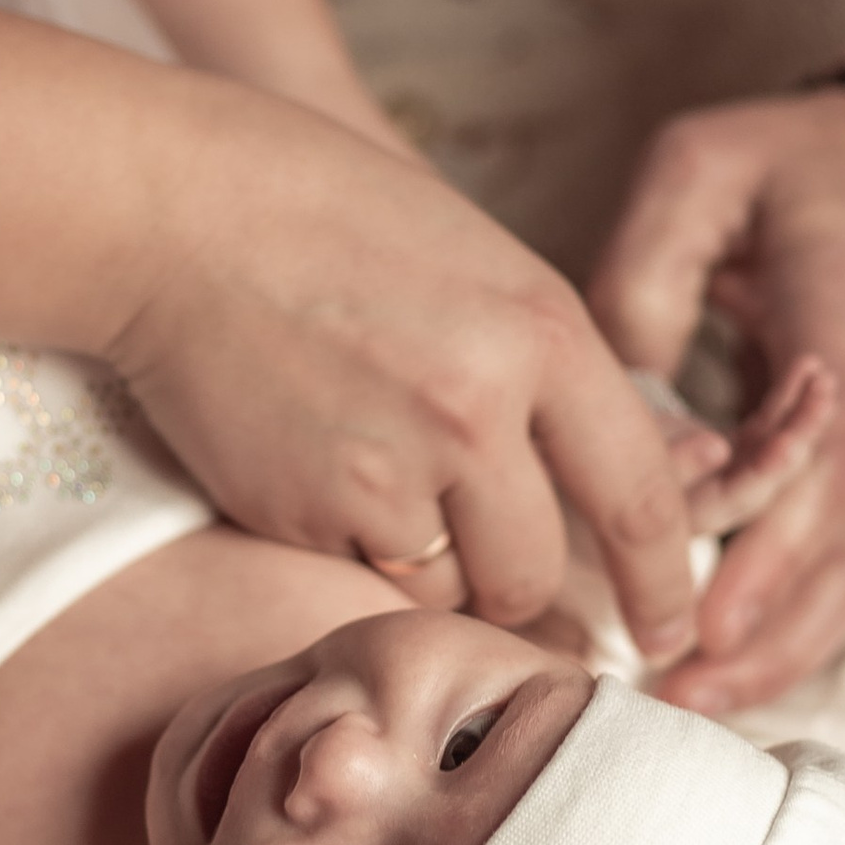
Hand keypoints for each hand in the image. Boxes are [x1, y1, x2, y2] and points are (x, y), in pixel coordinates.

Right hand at [112, 101, 703, 661]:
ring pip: (445, 588)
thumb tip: (616, 471)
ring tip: (369, 466)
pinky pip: (358, 572)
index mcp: (542, 334)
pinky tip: (312, 459)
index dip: (664, 582)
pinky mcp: (302, 511)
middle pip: (534, 571)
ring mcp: (386, 471)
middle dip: (514, 580)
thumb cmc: (326, 215)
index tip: (671, 631)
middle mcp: (477, 413)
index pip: (638, 495)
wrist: (174, 213)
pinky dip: (348, 544)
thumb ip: (548, 368)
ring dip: (426, 563)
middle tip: (477, 546)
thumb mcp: (481, 264)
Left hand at [588, 92, 844, 711]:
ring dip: (779, 651)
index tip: (704, 619)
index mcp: (844, 332)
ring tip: (693, 706)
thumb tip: (614, 382)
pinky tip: (725, 673)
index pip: (817, 467)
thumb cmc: (791, 166)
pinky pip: (840, 567)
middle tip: (679, 694)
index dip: (766, 552)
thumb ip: (651, 265)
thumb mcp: (706, 168)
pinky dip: (791, 628)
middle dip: (764, 632)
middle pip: (840, 551)